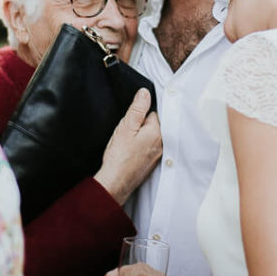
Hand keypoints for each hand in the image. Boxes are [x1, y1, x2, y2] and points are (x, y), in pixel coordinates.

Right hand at [94, 89, 162, 204]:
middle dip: (139, 126)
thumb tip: (145, 93)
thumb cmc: (119, 157)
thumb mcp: (126, 127)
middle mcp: (161, 144)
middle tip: (126, 135)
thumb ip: (137, 108)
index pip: (152, 113)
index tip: (129, 122)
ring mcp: (157, 155)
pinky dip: (139, 148)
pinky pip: (146, 148)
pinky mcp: (151, 164)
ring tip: (126, 145)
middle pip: (151, 125)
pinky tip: (128, 153)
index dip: (138, 115)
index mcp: (157, 133)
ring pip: (148, 137)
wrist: (115, 182)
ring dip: (139, 137)